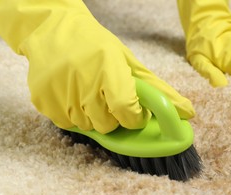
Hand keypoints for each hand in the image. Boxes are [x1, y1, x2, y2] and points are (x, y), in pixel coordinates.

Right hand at [0, 0, 194, 133]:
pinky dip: (73, 116)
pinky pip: (66, 124)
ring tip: (88, 93)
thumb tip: (188, 113)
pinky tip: (72, 95)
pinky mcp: (43, 101)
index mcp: (109, 70)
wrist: (52, 29)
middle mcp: (83, 83)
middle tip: (108, 97)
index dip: (134, 117)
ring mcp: (60, 93)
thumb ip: (157, 90)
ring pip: (87, 128)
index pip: (127, 112)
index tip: (134, 111)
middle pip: (107, 126)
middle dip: (114, 117)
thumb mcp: (128, 62)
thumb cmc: (95, 46)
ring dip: (93, 117)